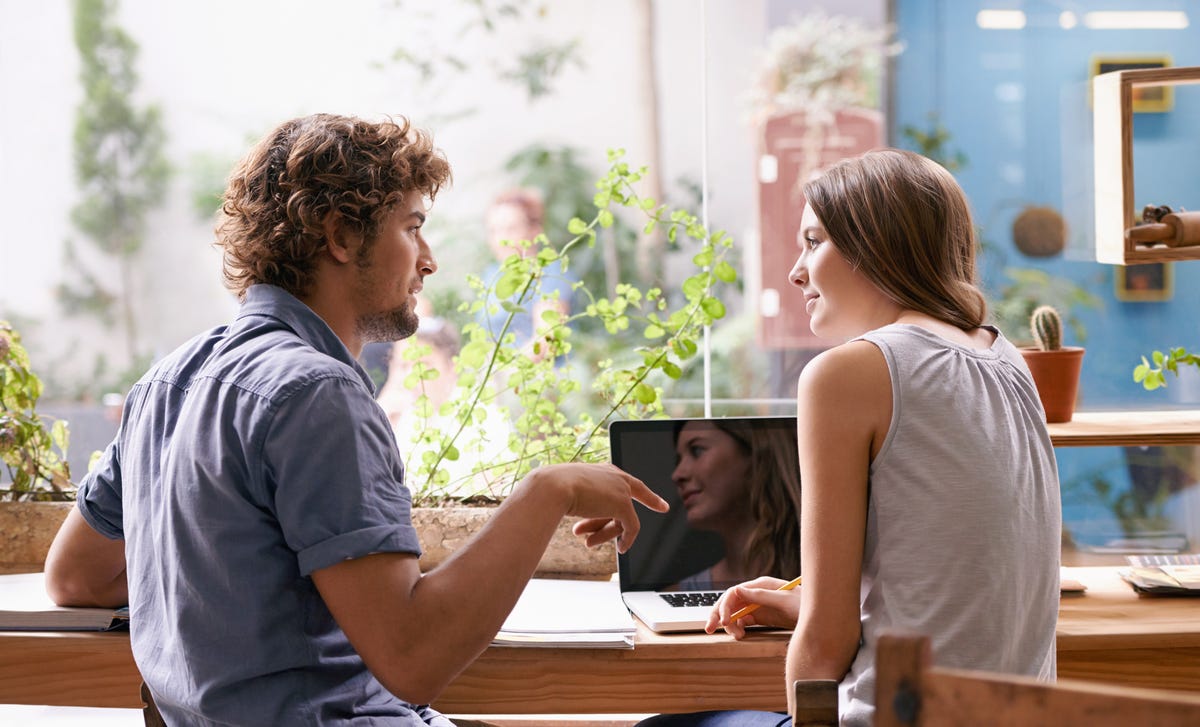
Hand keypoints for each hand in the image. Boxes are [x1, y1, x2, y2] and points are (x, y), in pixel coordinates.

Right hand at [525, 462, 667, 552]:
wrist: (553, 487)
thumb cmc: (552, 488)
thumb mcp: (566, 492)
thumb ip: (577, 498)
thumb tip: (567, 507)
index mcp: (602, 469)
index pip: (627, 482)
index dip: (645, 496)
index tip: (662, 505)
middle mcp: (615, 475)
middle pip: (625, 503)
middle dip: (615, 525)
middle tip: (611, 542)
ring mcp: (621, 489)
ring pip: (623, 518)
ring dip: (604, 533)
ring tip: (588, 543)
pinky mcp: (623, 504)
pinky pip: (631, 526)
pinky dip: (627, 539)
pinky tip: (621, 548)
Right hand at [705, 576, 801, 638]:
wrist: (821, 617)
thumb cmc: (806, 604)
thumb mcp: (784, 600)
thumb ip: (761, 595)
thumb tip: (737, 591)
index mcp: (760, 585)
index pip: (734, 593)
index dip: (725, 606)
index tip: (725, 622)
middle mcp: (756, 593)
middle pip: (730, 602)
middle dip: (718, 615)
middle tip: (709, 629)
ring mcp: (758, 605)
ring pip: (734, 613)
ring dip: (730, 625)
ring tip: (736, 637)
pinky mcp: (761, 616)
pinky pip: (743, 621)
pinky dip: (738, 628)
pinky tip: (740, 635)